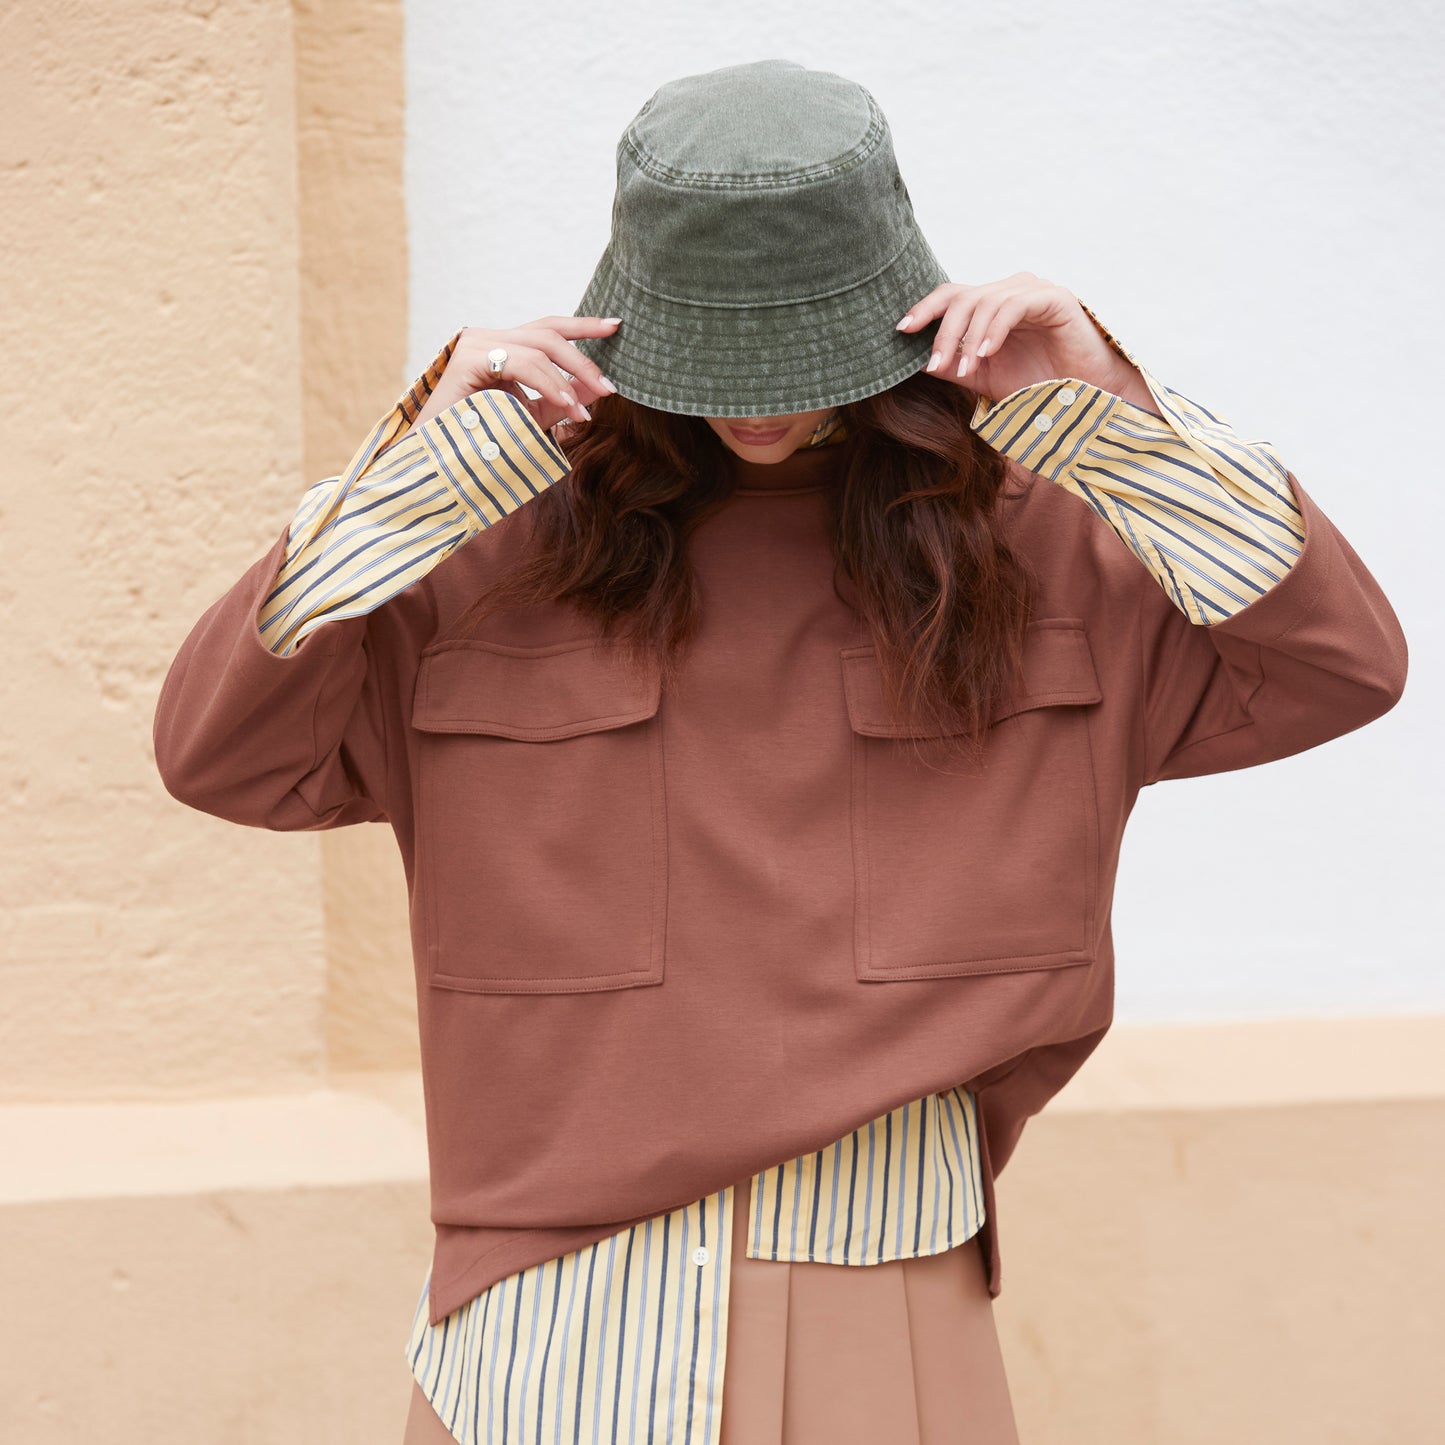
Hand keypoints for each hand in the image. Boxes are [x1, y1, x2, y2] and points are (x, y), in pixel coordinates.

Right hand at [417, 315, 622, 433]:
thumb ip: (562, 400)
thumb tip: (598, 387)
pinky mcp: (468, 360)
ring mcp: (475, 345)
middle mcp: (487, 339)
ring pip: (539, 347)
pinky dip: (549, 384)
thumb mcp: (533, 418)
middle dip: (584, 358)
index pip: (548, 329)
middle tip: (610, 387)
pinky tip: (566, 405)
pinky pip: (521, 363)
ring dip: (569, 380)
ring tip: (585, 413)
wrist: (440, 463)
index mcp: (502, 348)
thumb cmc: (482, 442)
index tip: (617, 326)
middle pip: (549, 332)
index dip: (584, 326)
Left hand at [894, 273, 1133, 404]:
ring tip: (964, 369)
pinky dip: (994, 330)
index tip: (902, 331)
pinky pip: (1013, 306)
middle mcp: (1010, 290)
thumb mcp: (985, 377)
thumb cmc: (1037, 384)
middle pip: (962, 297)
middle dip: (942, 331)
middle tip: (936, 365)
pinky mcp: (1053, 298)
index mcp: (992, 303)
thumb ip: (954, 365)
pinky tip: (986, 354)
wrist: (1085, 395)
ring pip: (984, 302)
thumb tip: (917, 362)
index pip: (951, 295)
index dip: (924, 309)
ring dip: (968, 339)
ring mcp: (1032, 290)